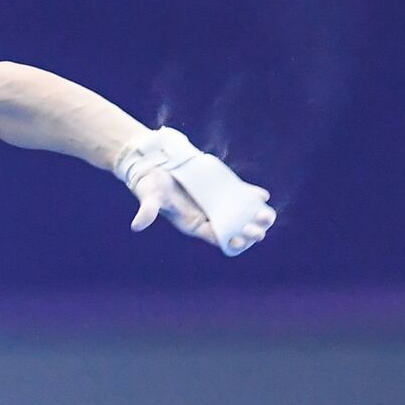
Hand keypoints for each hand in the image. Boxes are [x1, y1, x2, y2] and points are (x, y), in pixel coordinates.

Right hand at [129, 166, 276, 252]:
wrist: (152, 163)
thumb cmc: (149, 184)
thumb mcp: (149, 197)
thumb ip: (147, 211)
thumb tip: (137, 225)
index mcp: (192, 223)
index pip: (215, 237)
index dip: (229, 240)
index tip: (240, 240)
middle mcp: (206, 215)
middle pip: (231, 227)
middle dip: (247, 231)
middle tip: (260, 231)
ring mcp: (213, 201)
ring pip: (239, 212)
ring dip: (253, 216)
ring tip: (267, 215)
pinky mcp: (217, 187)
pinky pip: (237, 194)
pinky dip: (250, 195)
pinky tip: (262, 195)